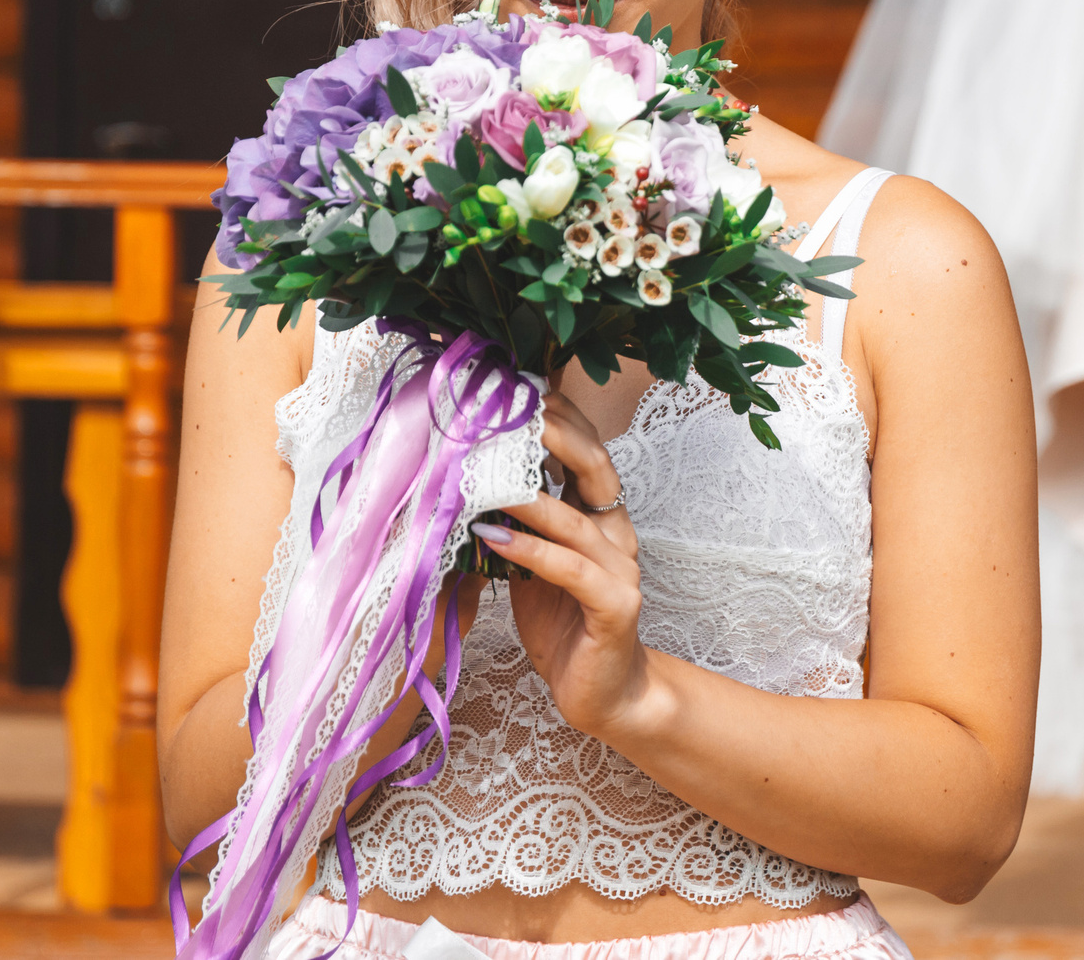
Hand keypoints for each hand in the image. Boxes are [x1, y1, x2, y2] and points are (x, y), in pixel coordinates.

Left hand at [472, 391, 656, 740]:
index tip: (515, 388)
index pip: (586, 449)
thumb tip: (461, 478)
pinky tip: (493, 536)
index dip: (557, 416)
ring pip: (575, 517)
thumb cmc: (562, 624)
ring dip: (527, 493)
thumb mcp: (529, 563)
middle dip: (552, 433)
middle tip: (507, 410)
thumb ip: (513, 521)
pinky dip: (532, 550)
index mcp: (600, 514)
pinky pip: (571, 569)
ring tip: (484, 473)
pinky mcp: (614, 607)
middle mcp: (617, 532)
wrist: (604, 694)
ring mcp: (621, 569)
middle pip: (593, 466)